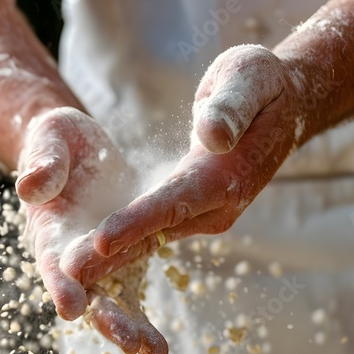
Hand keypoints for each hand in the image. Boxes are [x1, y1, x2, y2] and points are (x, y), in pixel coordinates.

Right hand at [16, 107, 168, 353]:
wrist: (72, 149)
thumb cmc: (56, 141)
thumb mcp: (49, 140)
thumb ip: (43, 164)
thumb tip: (30, 187)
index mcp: (49, 229)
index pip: (52, 260)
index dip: (59, 283)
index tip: (70, 307)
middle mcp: (68, 256)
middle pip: (85, 293)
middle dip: (107, 318)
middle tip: (128, 343)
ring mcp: (94, 263)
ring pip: (111, 302)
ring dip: (130, 328)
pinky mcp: (120, 260)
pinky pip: (131, 294)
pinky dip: (142, 322)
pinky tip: (159, 351)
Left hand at [80, 45, 305, 271]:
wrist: (284, 106)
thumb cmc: (260, 84)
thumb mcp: (247, 77)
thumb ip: (229, 106)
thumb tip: (213, 137)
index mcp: (228, 175)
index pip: (175, 201)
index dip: (137, 221)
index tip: (102, 240)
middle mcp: (218, 205)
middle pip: (156, 233)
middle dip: (113, 256)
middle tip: (69, 275)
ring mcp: (207, 215)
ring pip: (152, 240)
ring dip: (111, 261)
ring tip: (68, 276)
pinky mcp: (195, 214)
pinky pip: (154, 234)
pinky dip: (123, 250)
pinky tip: (90, 263)